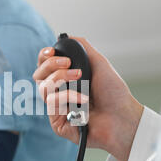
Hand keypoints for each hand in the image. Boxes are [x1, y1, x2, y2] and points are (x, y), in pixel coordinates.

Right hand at [33, 37, 143, 160]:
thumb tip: (67, 36)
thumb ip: (83, 48)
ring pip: (43, 88)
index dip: (43, 58)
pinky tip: (83, 99)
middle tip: (69, 63)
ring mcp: (57, 109)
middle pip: (38, 76)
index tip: (51, 51)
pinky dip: (68, 96)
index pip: (44, 67)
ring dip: (61, 78)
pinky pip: (52, 104)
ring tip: (80, 78)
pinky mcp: (57, 123)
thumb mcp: (99, 63)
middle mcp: (59, 94)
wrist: (122, 115)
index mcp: (66, 80)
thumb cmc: (114, 93)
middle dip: (51, 65)